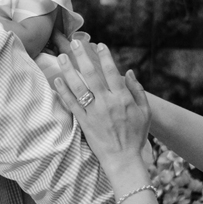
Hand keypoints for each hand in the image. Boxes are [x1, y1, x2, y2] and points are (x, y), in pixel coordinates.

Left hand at [53, 40, 151, 192]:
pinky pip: (71, 104)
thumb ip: (138, 91)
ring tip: (60, 57)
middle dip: (82, 56)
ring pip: (78, 87)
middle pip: (92, 75)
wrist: (124, 160)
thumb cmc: (136, 136)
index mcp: (123, 98)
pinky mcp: (84, 122)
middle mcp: (107, 103)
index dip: (105, 57)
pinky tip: (57, 80)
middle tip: (74, 43)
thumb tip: (129, 72)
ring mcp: (94, 113)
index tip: (99, 45)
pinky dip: (63, 91)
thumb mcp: (145, 112)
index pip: (112, 72)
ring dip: (68, 70)